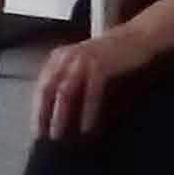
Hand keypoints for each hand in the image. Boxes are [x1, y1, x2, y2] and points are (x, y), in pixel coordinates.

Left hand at [30, 32, 146, 140]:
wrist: (137, 36)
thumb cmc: (110, 56)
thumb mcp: (83, 64)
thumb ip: (69, 80)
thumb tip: (57, 112)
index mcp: (59, 57)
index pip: (41, 86)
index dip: (37, 109)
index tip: (36, 130)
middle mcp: (67, 57)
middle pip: (48, 89)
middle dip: (42, 115)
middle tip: (42, 137)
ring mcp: (83, 60)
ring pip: (65, 92)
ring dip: (60, 116)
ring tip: (58, 135)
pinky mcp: (101, 65)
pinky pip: (91, 93)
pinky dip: (87, 112)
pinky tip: (86, 128)